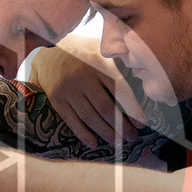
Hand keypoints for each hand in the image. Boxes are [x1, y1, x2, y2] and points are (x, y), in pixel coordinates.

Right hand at [29, 34, 145, 146]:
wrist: (49, 51)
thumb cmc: (84, 52)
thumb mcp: (102, 47)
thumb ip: (120, 59)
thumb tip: (142, 75)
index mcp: (98, 63)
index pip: (120, 90)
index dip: (132, 110)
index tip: (141, 124)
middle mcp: (82, 76)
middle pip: (105, 108)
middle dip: (121, 126)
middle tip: (131, 138)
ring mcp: (67, 89)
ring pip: (90, 117)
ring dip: (105, 133)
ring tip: (117, 142)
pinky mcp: (57, 99)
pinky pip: (72, 121)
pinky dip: (83, 134)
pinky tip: (94, 143)